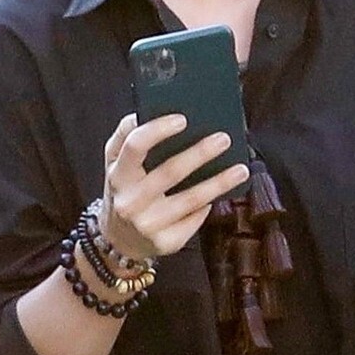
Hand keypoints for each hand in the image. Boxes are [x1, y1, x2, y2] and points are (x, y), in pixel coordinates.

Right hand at [99, 113, 250, 262]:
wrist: (119, 240)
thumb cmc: (123, 191)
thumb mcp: (114, 164)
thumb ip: (125, 137)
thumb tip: (145, 111)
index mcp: (118, 175)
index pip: (135, 146)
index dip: (159, 130)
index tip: (183, 119)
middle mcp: (131, 202)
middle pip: (170, 172)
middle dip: (200, 153)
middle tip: (224, 139)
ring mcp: (148, 225)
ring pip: (191, 200)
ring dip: (219, 183)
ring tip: (240, 169)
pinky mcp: (166, 243)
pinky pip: (194, 220)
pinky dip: (208, 206)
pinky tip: (220, 195)